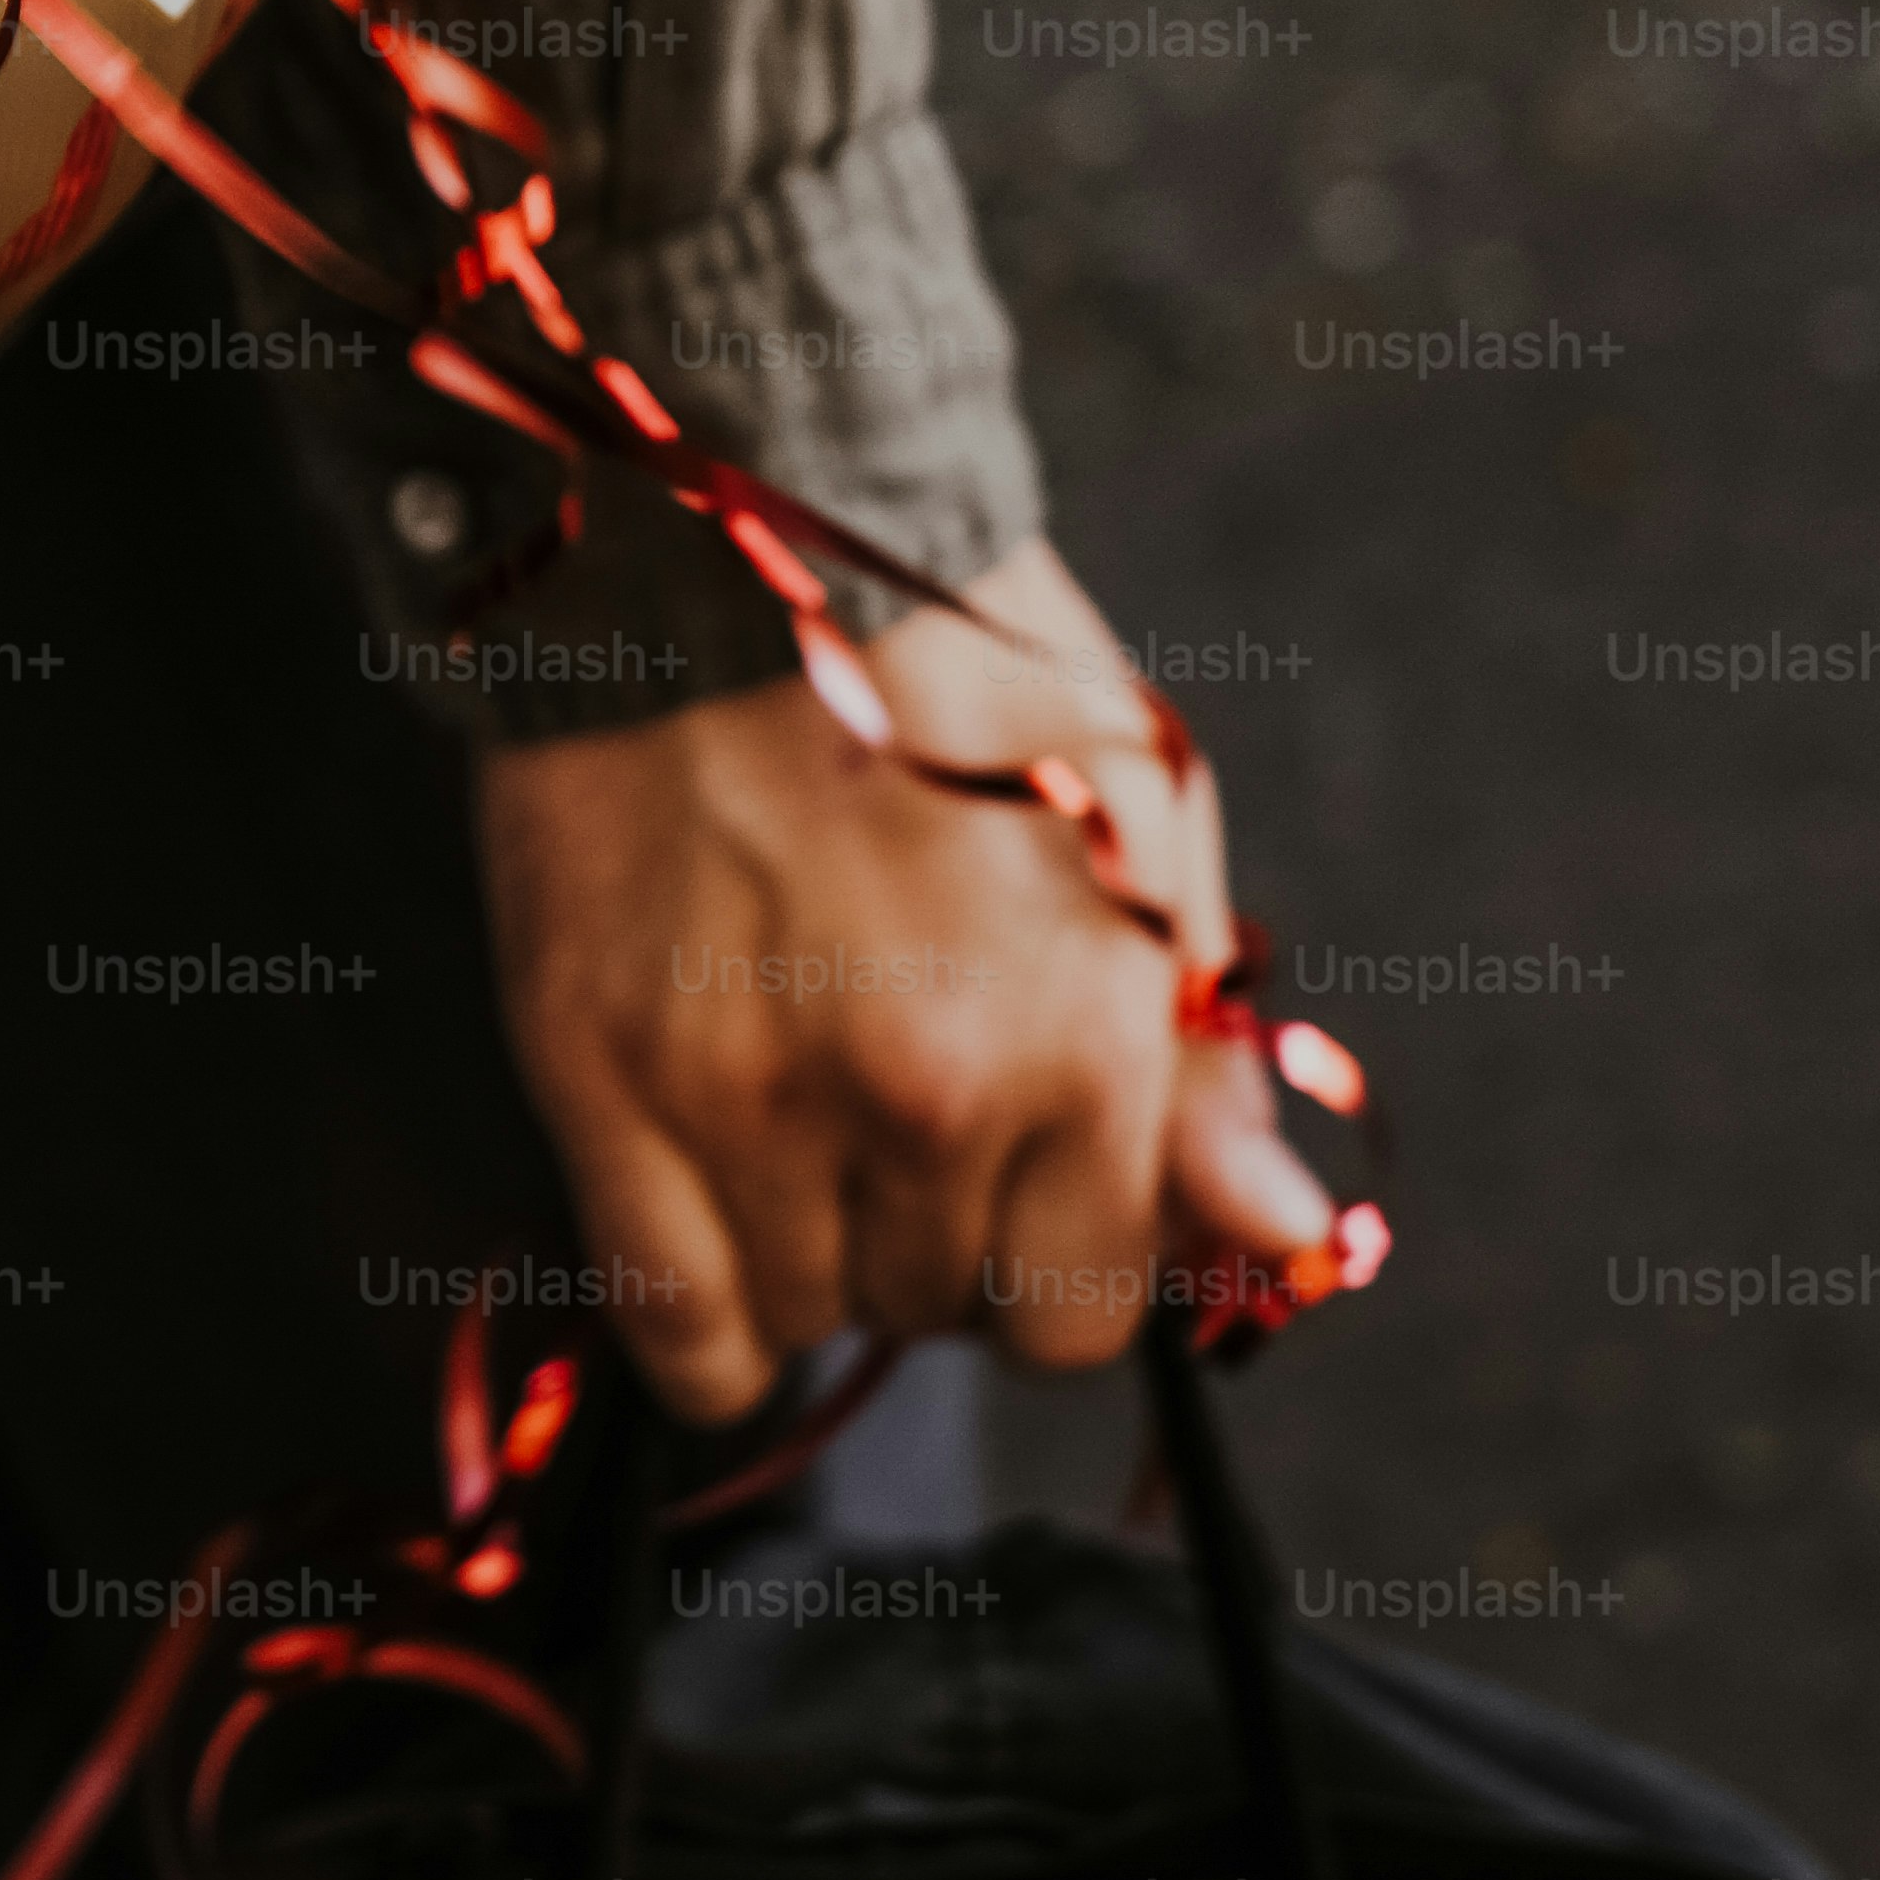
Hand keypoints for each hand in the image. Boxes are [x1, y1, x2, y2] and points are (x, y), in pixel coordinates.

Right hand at [467, 538, 1332, 1418]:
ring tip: (785, 1100)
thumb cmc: (945, 680)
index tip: (1001, 1175)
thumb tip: (1277, 1245)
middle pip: (935, 1313)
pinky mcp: (601, 1075)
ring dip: (803, 1249)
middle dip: (920, 1232)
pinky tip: (705, 1219)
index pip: (1078, 1314)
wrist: (711, 552)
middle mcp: (929, 1088)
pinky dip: (697, 1319)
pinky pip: (672, 1326)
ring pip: (805, 1318)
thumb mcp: (1140, 839)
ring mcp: (753, 1092)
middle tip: (878, 1089)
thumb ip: (1202, 1072)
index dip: (1040, 1255)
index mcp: (1083, 1034)